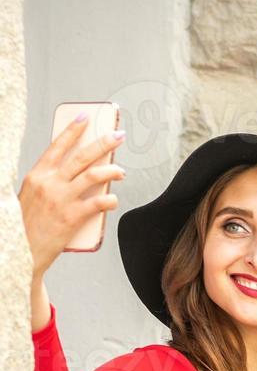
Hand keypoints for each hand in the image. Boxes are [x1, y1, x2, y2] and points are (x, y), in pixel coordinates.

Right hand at [18, 114, 125, 276]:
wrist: (21, 253)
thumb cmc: (26, 228)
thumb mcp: (31, 197)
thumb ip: (49, 184)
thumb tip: (76, 175)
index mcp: (37, 176)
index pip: (57, 146)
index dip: (73, 130)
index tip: (86, 117)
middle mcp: (49, 183)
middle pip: (81, 156)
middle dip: (103, 142)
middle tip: (118, 136)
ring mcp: (61, 199)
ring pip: (93, 175)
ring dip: (112, 170)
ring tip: (121, 171)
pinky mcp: (72, 217)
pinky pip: (99, 203)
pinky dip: (111, 200)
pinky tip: (114, 200)